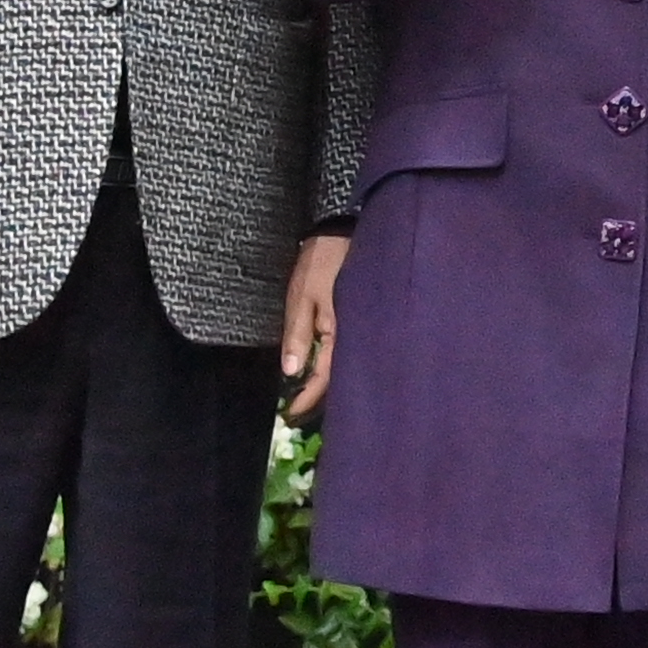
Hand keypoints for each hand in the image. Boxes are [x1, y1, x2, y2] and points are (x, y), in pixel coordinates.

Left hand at [280, 232, 349, 420]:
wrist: (342, 232)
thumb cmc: (321, 264)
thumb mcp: (302, 297)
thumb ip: (298, 334)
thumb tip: (291, 372)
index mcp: (340, 333)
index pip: (325, 378)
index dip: (307, 399)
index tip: (290, 415)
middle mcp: (354, 335)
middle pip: (338, 378)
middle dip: (318, 399)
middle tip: (295, 414)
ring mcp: (356, 328)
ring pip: (342, 366)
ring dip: (325, 384)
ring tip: (305, 398)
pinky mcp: (355, 320)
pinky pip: (345, 351)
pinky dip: (331, 366)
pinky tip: (320, 370)